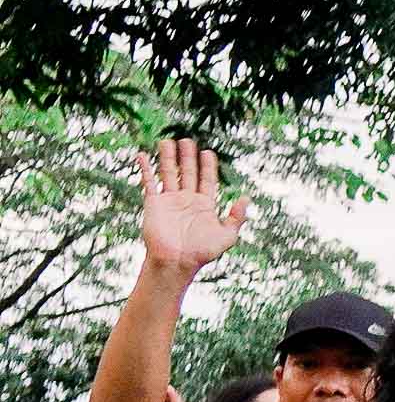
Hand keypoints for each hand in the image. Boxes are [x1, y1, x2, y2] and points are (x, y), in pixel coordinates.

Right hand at [137, 140, 249, 276]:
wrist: (176, 262)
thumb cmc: (202, 252)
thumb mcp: (227, 236)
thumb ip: (237, 217)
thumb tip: (245, 197)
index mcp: (205, 205)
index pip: (207, 180)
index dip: (208, 166)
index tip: (208, 152)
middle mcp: (187, 200)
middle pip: (188, 173)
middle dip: (188, 157)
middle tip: (187, 140)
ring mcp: (170, 200)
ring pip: (169, 173)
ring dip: (168, 158)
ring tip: (168, 141)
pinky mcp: (154, 204)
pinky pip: (148, 182)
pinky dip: (145, 169)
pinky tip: (142, 155)